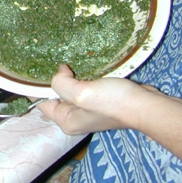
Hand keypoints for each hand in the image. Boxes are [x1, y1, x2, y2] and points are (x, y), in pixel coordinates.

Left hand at [36, 65, 168, 134]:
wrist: (146, 106)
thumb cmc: (113, 103)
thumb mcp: (81, 93)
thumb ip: (62, 83)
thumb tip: (59, 71)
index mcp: (66, 121)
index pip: (41, 103)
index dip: (36, 86)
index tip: (34, 69)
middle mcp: (74, 117)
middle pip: (54, 96)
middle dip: (53, 80)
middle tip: (51, 61)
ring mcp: (87, 109)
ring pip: (69, 90)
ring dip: (68, 77)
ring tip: (65, 61)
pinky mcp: (99, 100)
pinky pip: (83, 87)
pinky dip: (81, 77)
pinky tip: (81, 66)